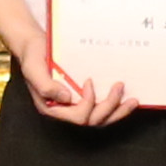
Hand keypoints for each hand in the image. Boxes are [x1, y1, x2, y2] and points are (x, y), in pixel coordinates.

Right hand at [0, 0, 137, 124]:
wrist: (35, 45)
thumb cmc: (33, 55)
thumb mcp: (33, 68)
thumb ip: (45, 85)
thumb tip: (66, 98)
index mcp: (53, 107)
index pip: (77, 116)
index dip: (88, 103)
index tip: (89, 81)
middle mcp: (66, 110)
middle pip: (93, 120)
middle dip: (109, 106)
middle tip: (119, 86)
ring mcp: (76, 104)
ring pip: (101, 118)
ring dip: (118, 111)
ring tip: (133, 100)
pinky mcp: (84, 96)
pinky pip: (102, 107)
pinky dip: (116, 105)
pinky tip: (127, 97)